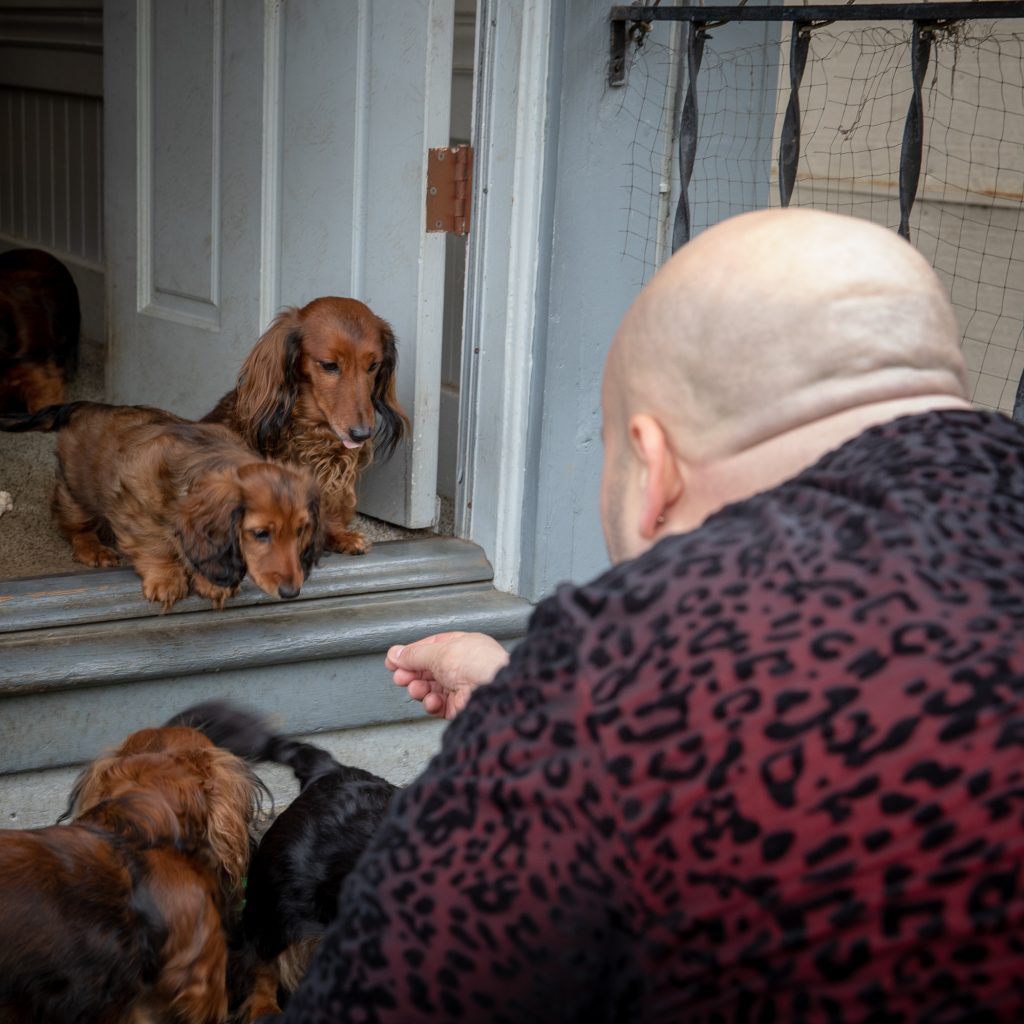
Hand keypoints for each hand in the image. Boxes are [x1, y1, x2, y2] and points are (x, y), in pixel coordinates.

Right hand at [385, 632, 510, 720]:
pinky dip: (431, 703)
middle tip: (399, 676)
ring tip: (415, 688)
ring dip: (419, 688)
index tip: (394, 659)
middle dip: (411, 672)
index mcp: (463, 645)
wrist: (496, 691)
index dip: (412, 653)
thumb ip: (414, 654)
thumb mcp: (439, 652)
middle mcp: (463, 665)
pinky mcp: (460, 707)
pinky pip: (438, 705)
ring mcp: (462, 686)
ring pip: (431, 688)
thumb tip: (395, 653)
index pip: (432, 647)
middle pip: (429, 668)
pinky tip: (430, 701)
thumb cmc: (480, 664)